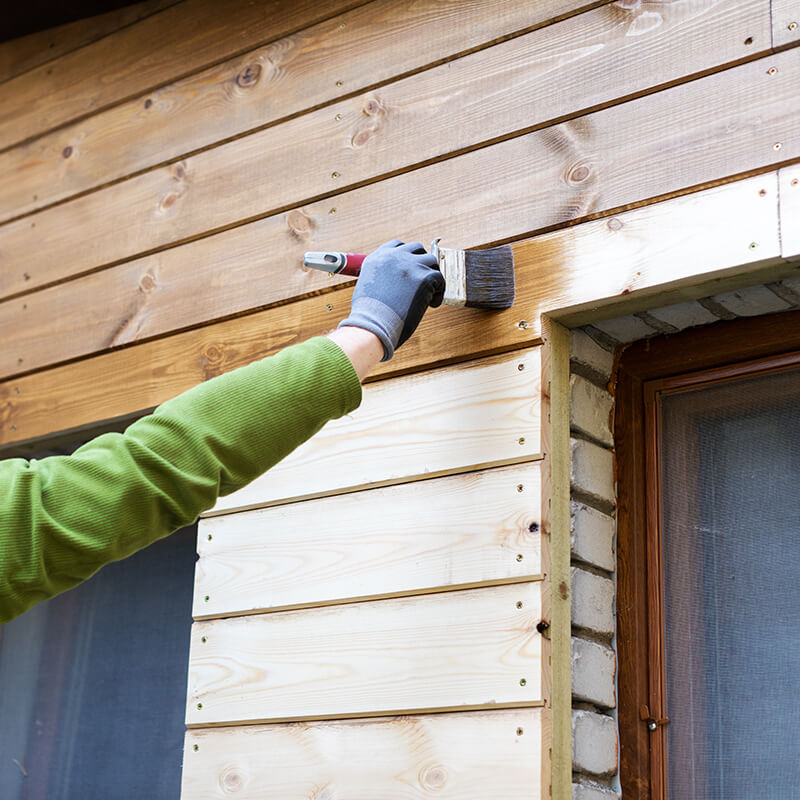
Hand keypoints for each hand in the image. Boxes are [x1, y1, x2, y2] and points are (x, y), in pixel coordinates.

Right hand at [337, 239, 444, 360]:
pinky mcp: (424, 277)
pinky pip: (440, 278)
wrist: (374, 325)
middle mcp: (393, 257)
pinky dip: (439, 292)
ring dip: (431, 276)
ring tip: (428, 294)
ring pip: (431, 261)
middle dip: (422, 263)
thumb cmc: (369, 316)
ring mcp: (410, 265)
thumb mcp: (367, 288)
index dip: (407, 256)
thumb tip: (392, 284)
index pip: (398, 245)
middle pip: (417, 249)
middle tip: (422, 281)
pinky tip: (431, 304)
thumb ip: (380, 278)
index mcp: (377, 258)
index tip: (411, 269)